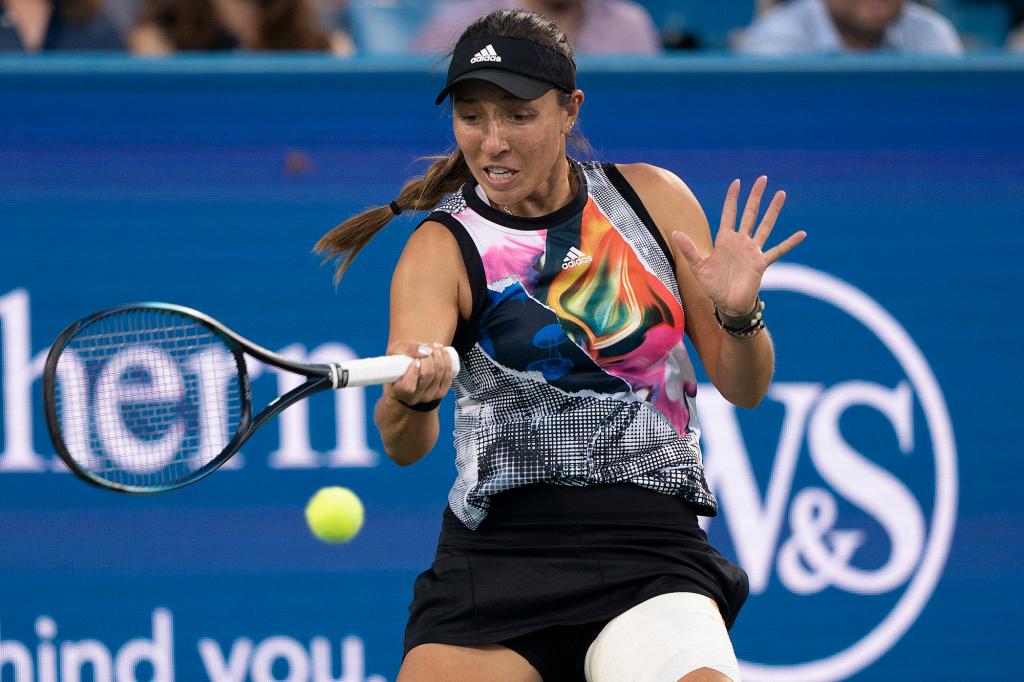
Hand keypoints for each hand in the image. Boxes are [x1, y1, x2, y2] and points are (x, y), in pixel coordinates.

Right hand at [383, 340, 453, 407]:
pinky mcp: (441, 393)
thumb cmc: (399, 362)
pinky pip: (448, 376)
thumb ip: (407, 349)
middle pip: (428, 375)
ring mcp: (429, 396)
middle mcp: (413, 398)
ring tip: (434, 347)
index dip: (413, 372)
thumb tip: (424, 351)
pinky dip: (447, 361)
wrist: (409, 370)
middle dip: (429, 356)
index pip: (408, 386)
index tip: (415, 360)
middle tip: (426, 348)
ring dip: (439, 356)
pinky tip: (442, 352)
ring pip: (439, 374)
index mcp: (398, 391)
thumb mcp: (395, 351)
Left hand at [672, 176, 805, 316]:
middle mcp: (740, 242)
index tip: (737, 182)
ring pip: (765, 225)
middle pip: (749, 213)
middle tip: (763, 178)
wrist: (728, 305)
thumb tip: (675, 233)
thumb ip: (689, 250)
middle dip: (755, 196)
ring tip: (781, 194)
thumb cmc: (713, 286)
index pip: (729, 213)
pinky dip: (790, 243)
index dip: (732, 198)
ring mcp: (752, 251)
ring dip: (773, 211)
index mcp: (724, 240)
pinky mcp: (761, 263)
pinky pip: (778, 250)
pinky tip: (801, 234)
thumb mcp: (698, 267)